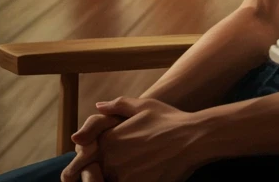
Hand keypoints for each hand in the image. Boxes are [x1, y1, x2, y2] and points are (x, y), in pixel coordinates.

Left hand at [60, 97, 209, 181]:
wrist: (194, 138)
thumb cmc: (170, 120)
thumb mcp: (144, 105)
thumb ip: (117, 105)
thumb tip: (98, 106)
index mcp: (108, 140)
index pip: (83, 158)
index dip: (86, 163)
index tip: (91, 166)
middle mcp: (111, 160)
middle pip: (94, 175)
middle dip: (98, 174)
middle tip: (115, 168)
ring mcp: (122, 176)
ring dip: (113, 179)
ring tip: (132, 171)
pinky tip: (143, 176)